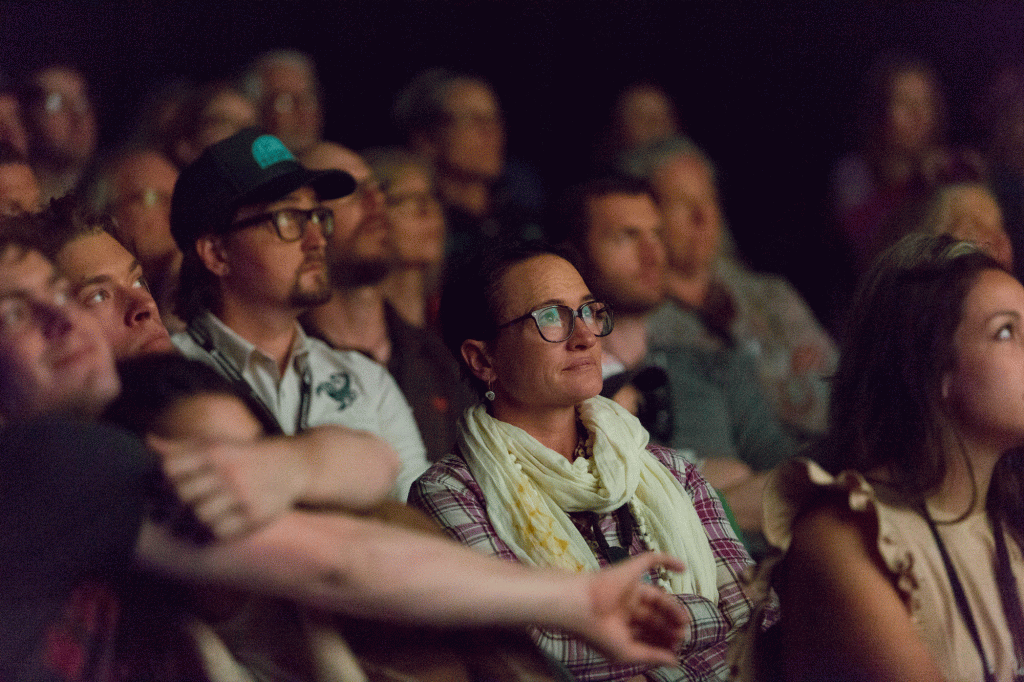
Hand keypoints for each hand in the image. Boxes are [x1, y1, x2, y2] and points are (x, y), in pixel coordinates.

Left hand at [149, 435, 303, 539]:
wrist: (291, 465)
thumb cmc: (245, 456)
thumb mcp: (216, 445)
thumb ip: (181, 447)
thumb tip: (148, 441)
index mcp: (215, 451)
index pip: (170, 469)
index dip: (162, 480)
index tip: (166, 487)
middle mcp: (228, 472)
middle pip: (183, 495)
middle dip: (178, 504)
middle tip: (178, 508)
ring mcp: (243, 495)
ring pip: (200, 516)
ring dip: (194, 521)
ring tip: (195, 520)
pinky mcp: (256, 515)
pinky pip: (221, 531)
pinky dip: (213, 533)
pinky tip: (214, 528)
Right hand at [576, 552, 688, 665]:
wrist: (580, 607)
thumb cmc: (599, 633)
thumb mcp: (627, 652)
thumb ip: (652, 655)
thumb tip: (675, 662)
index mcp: (621, 625)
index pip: (647, 632)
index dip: (662, 640)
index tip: (675, 649)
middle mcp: (625, 606)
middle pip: (654, 616)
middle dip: (668, 626)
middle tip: (681, 635)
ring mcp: (629, 587)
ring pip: (657, 596)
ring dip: (673, 607)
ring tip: (685, 621)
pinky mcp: (630, 569)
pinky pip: (650, 560)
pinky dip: (667, 561)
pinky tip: (682, 567)